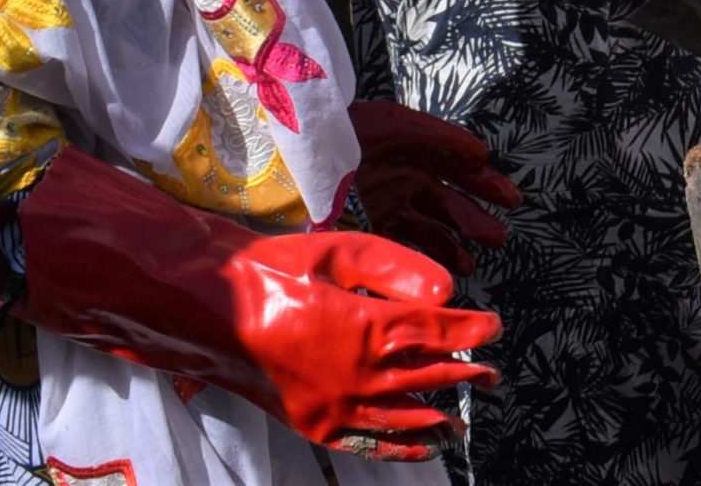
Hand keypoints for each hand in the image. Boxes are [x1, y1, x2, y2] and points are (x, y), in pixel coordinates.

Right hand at [15, 147, 497, 458]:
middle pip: (427, 378)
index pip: (436, 333)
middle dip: (465, 374)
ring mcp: (331, 406)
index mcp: (364, 330)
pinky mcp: (310, 423)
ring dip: (439, 417)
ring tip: (465, 419)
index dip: (472, 331)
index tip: (495, 327)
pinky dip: (398, 449)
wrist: (206, 306)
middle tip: (492, 373)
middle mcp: (353, 377)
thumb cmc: (271, 269)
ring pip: (402, 418)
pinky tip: (421, 448)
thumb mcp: (338, 251)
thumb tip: (447, 294)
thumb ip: (397, 269)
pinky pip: (366, 444)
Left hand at [349, 101, 522, 278]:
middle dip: (474, 220)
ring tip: (468, 267)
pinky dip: (410, 254)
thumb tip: (483, 153)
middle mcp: (409, 175)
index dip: (488, 184)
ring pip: (426, 226)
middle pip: (448, 202)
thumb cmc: (352, 126)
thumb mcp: (397, 123)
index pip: (462, 170)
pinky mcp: (366, 214)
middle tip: (498, 238)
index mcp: (421, 150)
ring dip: (447, 245)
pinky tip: (424, 270)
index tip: (512, 201)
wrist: (306, 141)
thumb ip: (440, 137)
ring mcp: (389, 197)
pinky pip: (395, 238)